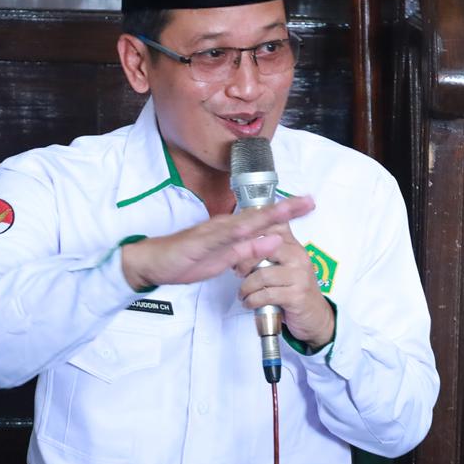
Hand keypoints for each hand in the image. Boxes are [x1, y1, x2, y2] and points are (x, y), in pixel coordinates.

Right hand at [120, 196, 314, 290]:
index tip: (307, 205)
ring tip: (290, 208)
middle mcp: (225, 226)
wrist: (154, 263)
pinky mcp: (200, 242)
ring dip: (267, 215)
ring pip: (244, 222)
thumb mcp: (226, 260)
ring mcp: (213, 232)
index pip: (263, 220)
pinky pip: (222, 237)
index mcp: (232, 231)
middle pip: (259, 216)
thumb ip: (248, 252)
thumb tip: (273, 241)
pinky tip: (254, 229)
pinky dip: (239, 232)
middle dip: (285, 208)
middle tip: (309, 201)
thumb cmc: (188, 260)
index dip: (286, 212)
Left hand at [235, 222, 335, 349]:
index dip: (251, 232)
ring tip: (243, 293)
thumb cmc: (294, 289)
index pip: (273, 226)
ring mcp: (300, 276)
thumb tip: (241, 240)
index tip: (236, 243)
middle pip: (264, 249)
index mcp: (294, 246)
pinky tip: (249, 303)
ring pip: (262, 275)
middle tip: (237, 272)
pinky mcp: (297, 295)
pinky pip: (266, 294)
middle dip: (244, 261)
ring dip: (246, 287)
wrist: (315, 316)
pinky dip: (252, 300)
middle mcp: (299, 256)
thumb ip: (270, 250)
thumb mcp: (285, 265)